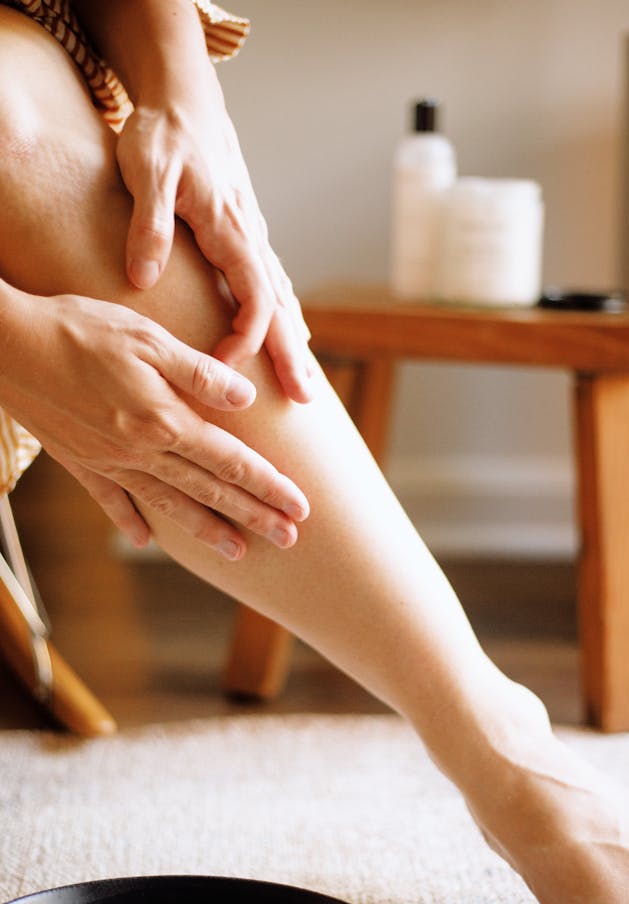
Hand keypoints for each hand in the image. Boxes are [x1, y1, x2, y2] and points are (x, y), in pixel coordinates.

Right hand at [3, 291, 308, 555]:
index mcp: (165, 420)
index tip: (301, 510)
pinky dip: (131, 521)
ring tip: (237, 552)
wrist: (6, 346)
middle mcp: (141, 450)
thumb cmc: (78, 328)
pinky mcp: (79, 462)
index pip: (232, 462)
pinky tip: (146, 540)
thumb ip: (199, 373)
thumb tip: (245, 401)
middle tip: (289, 542)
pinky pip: (111, 500)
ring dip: (207, 530)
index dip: (269, 486)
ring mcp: (109, 462)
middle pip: (210, 490)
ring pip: (169, 504)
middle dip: (253, 517)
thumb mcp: (147, 338)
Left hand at [116, 68, 313, 403]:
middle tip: (304, 402)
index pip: (254, 299)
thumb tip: (144, 278)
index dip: (244, 339)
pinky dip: (285, 316)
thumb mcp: (146, 172)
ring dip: (293, 343)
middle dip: (291, 358)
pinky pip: (273, 284)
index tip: (221, 368)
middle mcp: (251, 238)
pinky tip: (291, 334)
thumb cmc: (164, 132)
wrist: (184, 95)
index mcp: (231, 230)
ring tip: (302, 384)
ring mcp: (252, 237)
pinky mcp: (245, 234)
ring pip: (282, 298)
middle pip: (281, 309)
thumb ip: (148, 225)